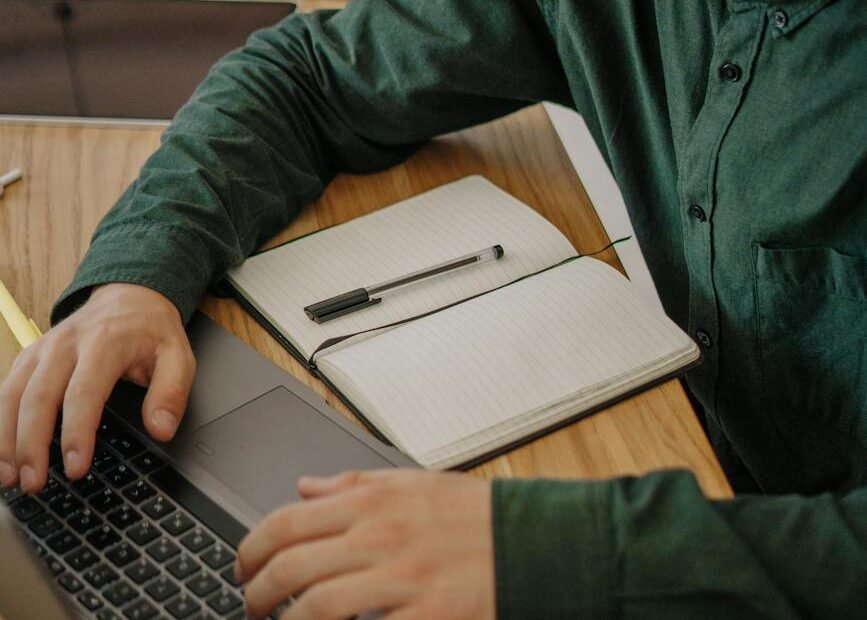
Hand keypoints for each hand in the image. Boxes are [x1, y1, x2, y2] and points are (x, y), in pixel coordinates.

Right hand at [0, 283, 194, 491]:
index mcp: (104, 344)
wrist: (130, 296)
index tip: (76, 466)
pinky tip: (2, 451)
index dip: (77, 433)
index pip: (84, 394)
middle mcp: (65, 345)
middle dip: (32, 445)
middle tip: (34, 482)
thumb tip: (161, 429)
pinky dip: (0, 422)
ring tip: (10, 476)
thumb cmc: (152, 330)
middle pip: (38, 398)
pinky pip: (5, 390)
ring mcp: (42, 349)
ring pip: (13, 395)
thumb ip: (171, 393)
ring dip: (7, 439)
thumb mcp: (179, 356)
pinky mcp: (30, 356)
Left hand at [236, 469, 494, 619]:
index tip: (242, 568)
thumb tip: (304, 486)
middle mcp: (381, 537)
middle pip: (291, 568)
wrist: (537, 543)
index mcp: (374, 502)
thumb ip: (353, 484)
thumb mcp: (414, 483)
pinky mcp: (428, 616)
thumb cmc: (476, 516)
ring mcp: (403, 579)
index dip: (251, 550)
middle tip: (250, 608)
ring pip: (315, 608)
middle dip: (256, 595)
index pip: (287, 523)